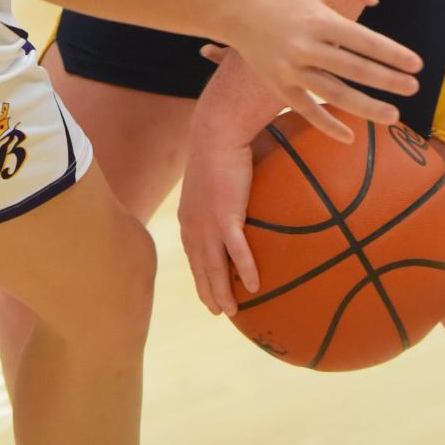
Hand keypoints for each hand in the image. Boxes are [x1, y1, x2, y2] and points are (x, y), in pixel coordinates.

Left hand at [178, 129, 256, 315]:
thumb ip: (226, 189)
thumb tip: (242, 191)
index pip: (192, 253)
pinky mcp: (226, 217)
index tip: (205, 289)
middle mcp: (194, 226)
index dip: (198, 274)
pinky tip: (254, 287)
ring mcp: (208, 224)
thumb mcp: (217, 172)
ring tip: (231, 313)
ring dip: (222, 292)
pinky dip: (245, 270)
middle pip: (200, 268)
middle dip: (206, 292)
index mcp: (190, 216)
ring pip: (214, 268)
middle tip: (216, 311)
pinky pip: (237, 252)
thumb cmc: (219, 145)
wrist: (216, 132)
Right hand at [227, 0, 420, 141]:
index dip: (392, 53)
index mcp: (317, 18)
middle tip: (413, 88)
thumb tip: (375, 1)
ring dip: (366, 108)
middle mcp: (305, 47)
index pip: (363, 40)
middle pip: (354, 69)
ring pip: (333, 95)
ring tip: (393, 116)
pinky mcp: (278, 85)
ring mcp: (290, 69)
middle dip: (387, 80)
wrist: (233, 8)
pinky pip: (305, 110)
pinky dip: (327, 126)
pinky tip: (350, 137)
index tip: (416, 64)